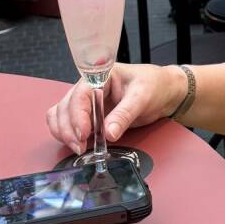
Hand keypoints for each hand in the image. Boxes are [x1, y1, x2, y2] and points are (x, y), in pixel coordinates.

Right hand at [46, 63, 186, 154]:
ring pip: (61, 114)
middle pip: (65, 106)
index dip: (77, 115)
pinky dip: (66, 134)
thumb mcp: (142, 97)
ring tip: (79, 148)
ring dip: (64, 132)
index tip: (83, 134)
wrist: (164, 91)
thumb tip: (108, 133)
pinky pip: (67, 123)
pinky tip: (78, 144)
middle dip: (69, 128)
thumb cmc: (154, 86)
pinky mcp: (89, 115)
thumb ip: (124, 114)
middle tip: (81, 147)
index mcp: (100, 75)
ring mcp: (87, 101)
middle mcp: (88, 87)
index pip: (80, 94)